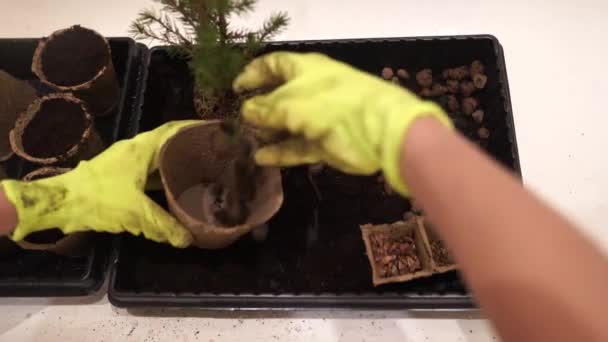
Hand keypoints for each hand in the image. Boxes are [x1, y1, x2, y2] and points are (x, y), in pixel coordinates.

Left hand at [1, 120, 198, 247]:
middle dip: (190, 147)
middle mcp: (135, 150)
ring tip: (200, 172)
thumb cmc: (99, 199)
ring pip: (158, 159)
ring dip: (177, 163)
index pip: (173, 130)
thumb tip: (189, 240)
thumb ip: (165, 226)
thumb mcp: (137, 213)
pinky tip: (175, 190)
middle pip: (169, 143)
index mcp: (141, 148)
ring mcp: (126, 162)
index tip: (215, 131)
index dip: (194, 128)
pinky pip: (149, 172)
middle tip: (213, 156)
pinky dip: (164, 178)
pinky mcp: (119, 176)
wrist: (61, 204)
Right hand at [233, 52, 451, 194]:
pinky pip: (298, 147)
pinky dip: (281, 152)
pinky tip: (261, 159)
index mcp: (305, 70)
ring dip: (268, 132)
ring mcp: (319, 118)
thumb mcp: (291, 103)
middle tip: (238, 121)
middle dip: (259, 108)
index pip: (274, 65)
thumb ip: (266, 109)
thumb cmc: (332, 104)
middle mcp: (311, 91)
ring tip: (246, 141)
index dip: (253, 74)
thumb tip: (246, 111)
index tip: (235, 89)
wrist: (379, 130)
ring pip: (288, 125)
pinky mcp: (325, 143)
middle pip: (279, 97)